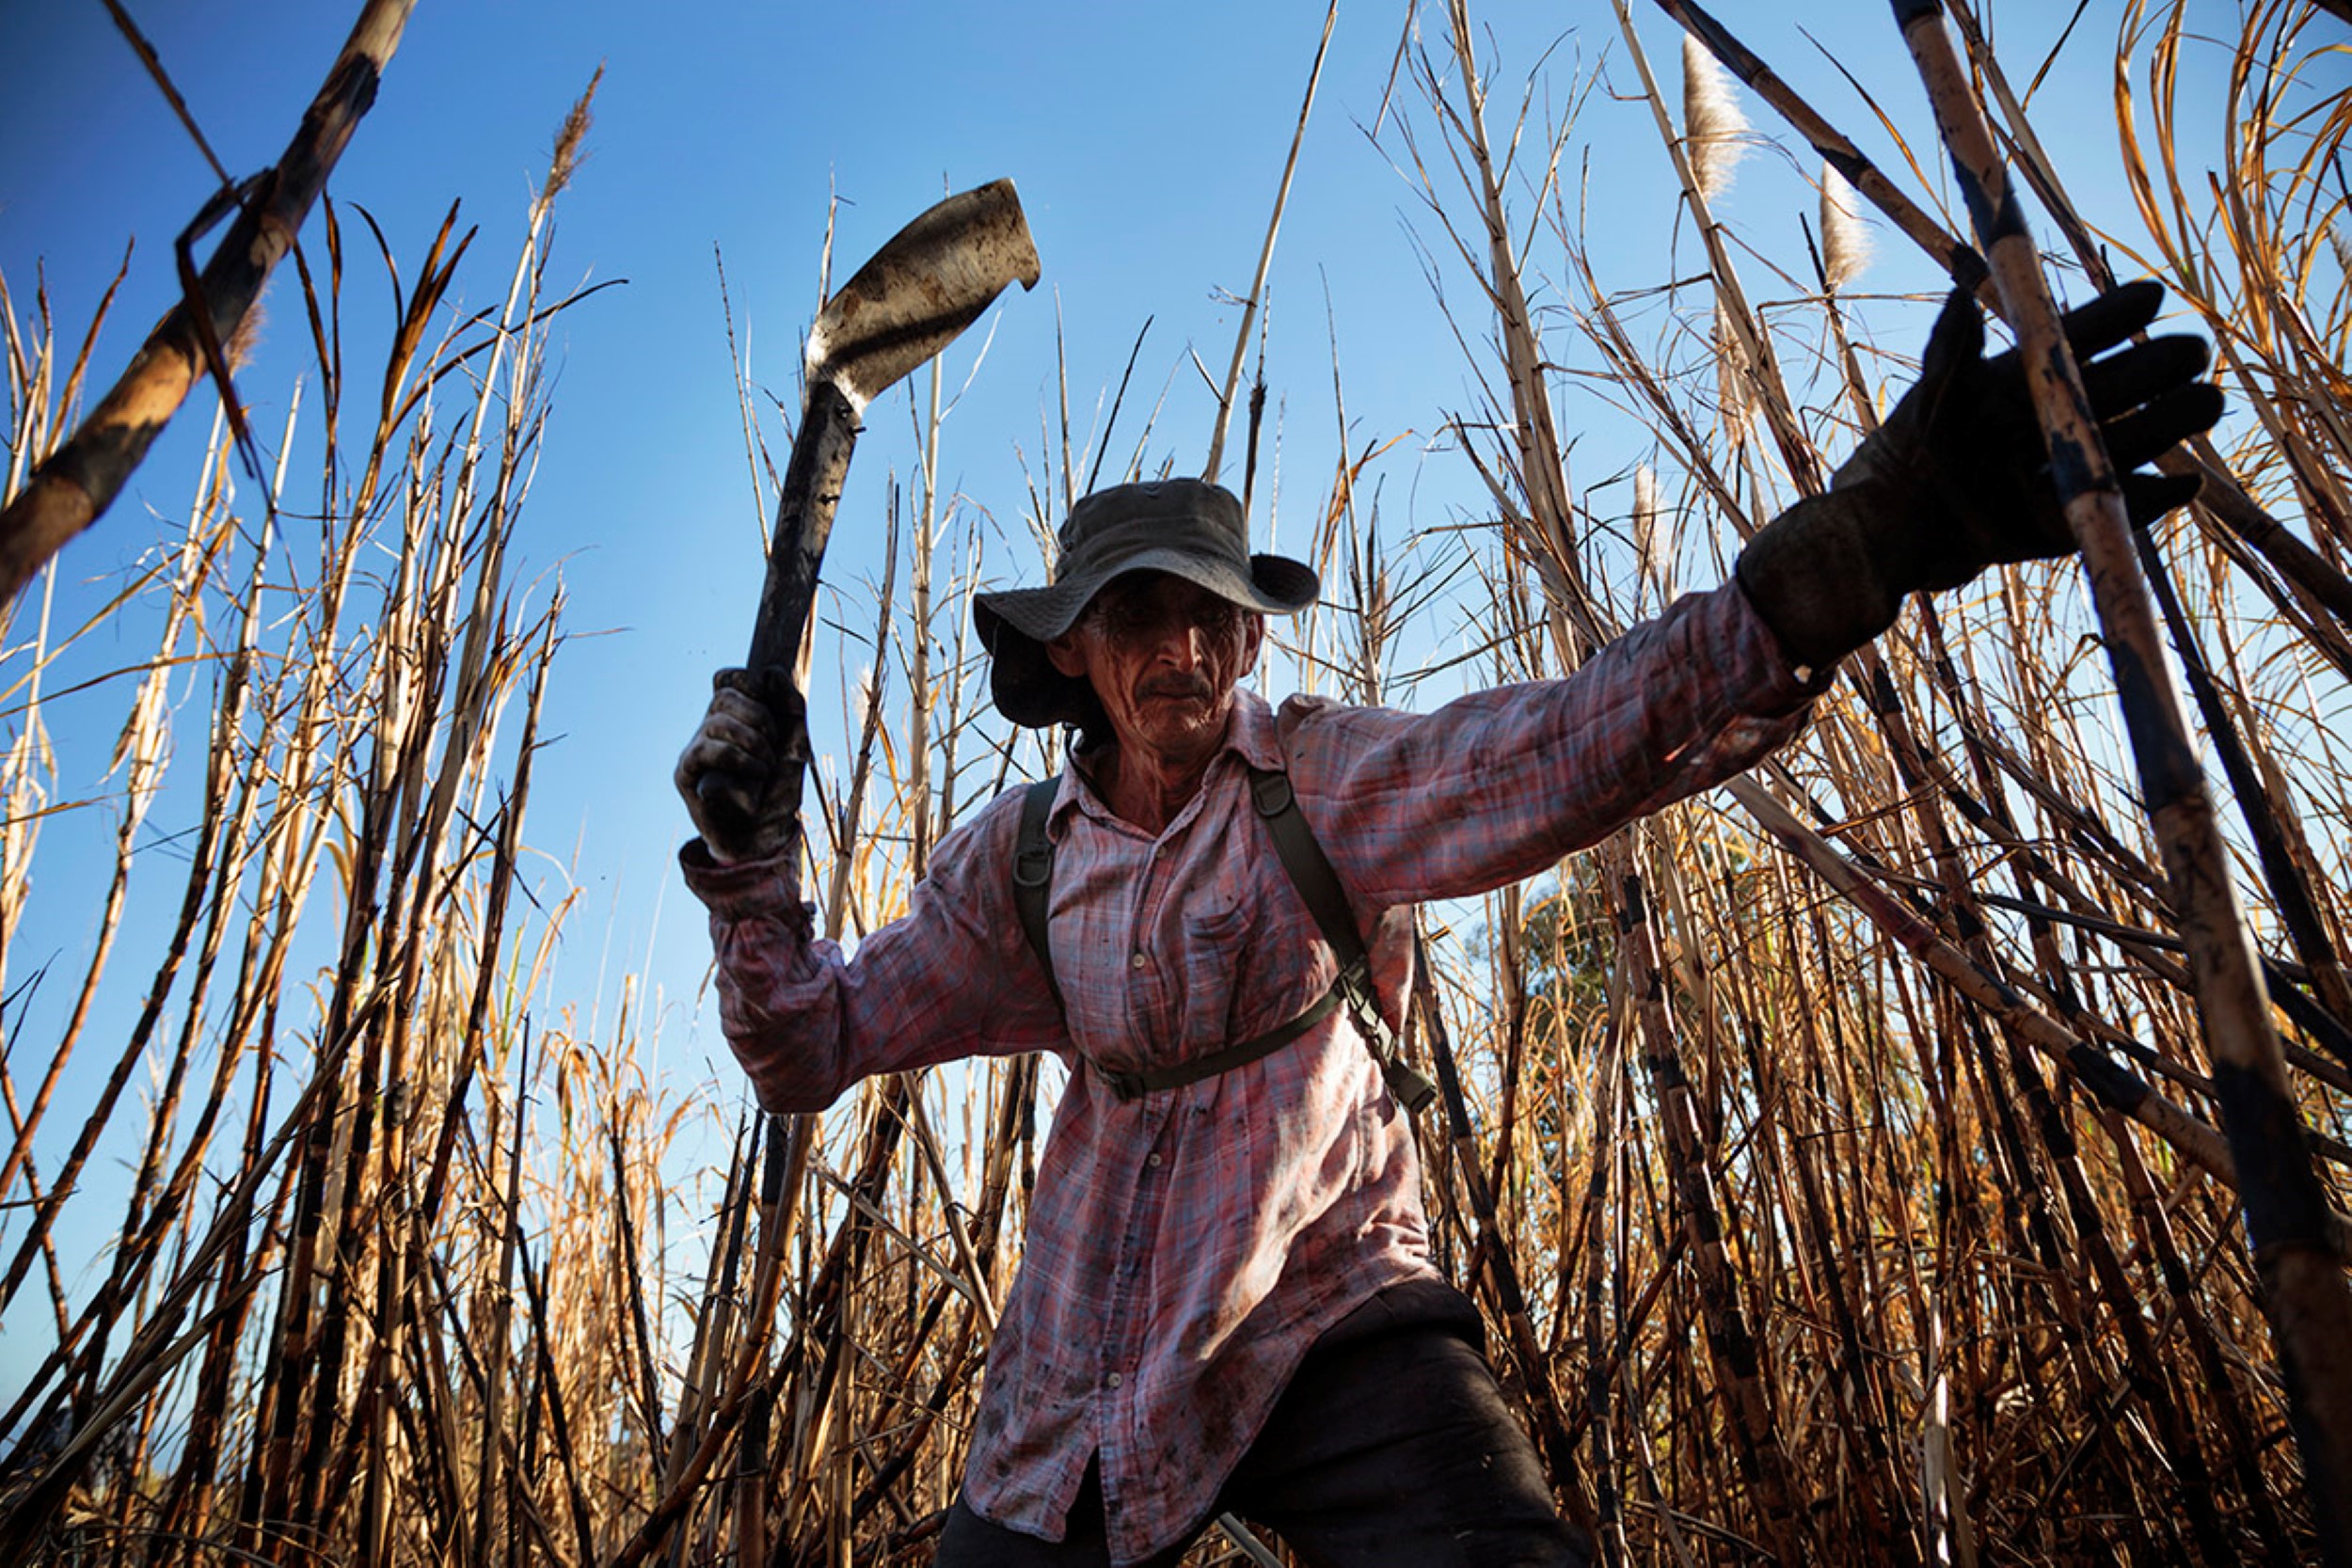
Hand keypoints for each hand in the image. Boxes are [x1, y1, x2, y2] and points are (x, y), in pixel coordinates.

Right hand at [675, 667, 805, 863]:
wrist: (765, 837)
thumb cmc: (778, 791)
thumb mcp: (797, 744)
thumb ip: (791, 706)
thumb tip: (771, 672)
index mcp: (734, 718)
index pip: (727, 679)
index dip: (748, 682)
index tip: (770, 709)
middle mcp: (710, 729)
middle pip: (724, 696)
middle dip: (758, 717)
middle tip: (772, 747)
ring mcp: (695, 750)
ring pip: (716, 722)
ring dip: (751, 743)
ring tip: (765, 768)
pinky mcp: (685, 774)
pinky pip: (706, 751)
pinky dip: (737, 761)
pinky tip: (753, 778)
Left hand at [1737, 279, 2223, 668]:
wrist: (1898, 525)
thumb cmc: (1909, 452)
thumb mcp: (1932, 391)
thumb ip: (1952, 345)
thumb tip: (1961, 293)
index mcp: (2026, 382)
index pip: (2081, 338)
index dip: (2117, 314)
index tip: (2152, 294)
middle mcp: (2053, 420)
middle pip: (2122, 386)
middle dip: (2161, 365)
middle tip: (2192, 351)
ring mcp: (2063, 468)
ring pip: (2133, 440)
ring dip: (2172, 421)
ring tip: (2206, 401)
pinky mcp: (2065, 520)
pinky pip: (2120, 506)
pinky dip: (2154, 499)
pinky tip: (2185, 484)